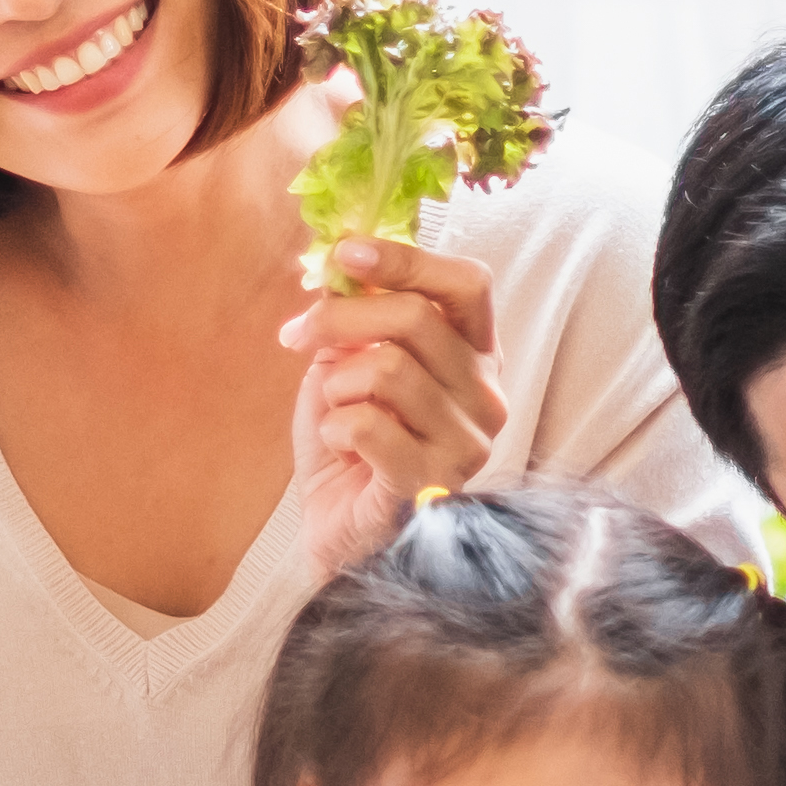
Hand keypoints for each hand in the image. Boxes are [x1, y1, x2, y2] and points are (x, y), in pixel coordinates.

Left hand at [278, 238, 506, 570]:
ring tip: (335, 412)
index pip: (468, 284)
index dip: (406, 259)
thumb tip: (336, 265)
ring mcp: (468, 444)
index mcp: (478, 356)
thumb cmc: (351, 445)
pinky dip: (334, 429)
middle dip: (337, 319)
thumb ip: (355, 316)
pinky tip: (342, 450)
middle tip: (297, 336)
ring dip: (337, 385)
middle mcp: (488, 397)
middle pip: (414, 319)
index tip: (346, 253)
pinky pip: (366, 424)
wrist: (339, 532)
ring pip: (387, 370)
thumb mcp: (348, 364)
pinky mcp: (434, 485)